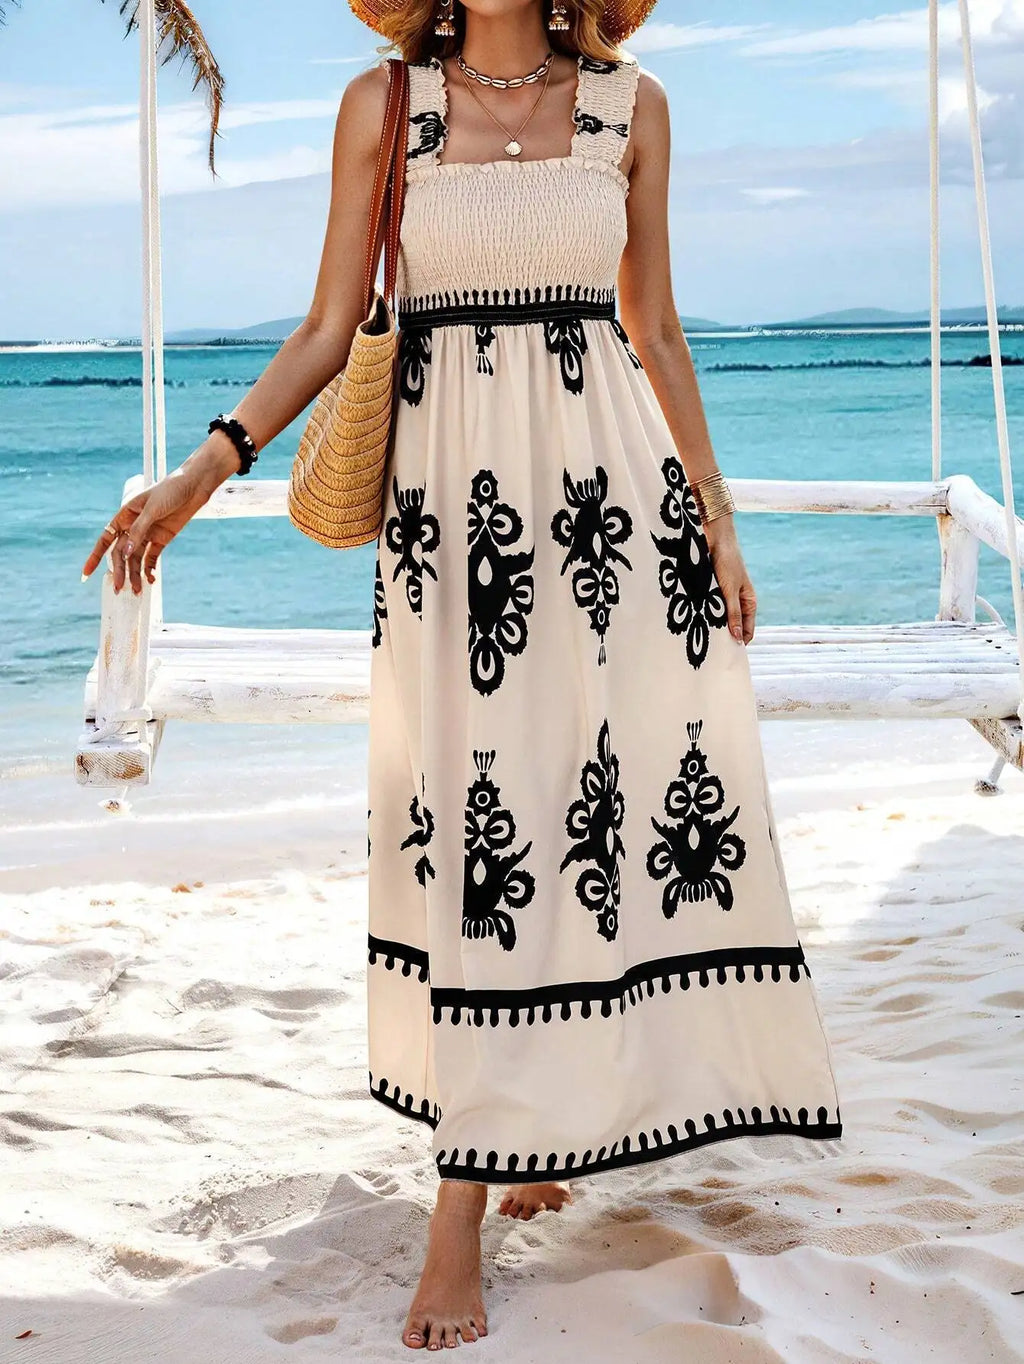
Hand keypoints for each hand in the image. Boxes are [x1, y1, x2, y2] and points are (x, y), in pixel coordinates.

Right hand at [81, 435, 239, 593]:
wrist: (194, 486)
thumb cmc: (171, 490)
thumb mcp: (152, 509)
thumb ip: (139, 531)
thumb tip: (125, 552)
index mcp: (125, 515)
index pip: (106, 539)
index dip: (95, 556)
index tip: (86, 573)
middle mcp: (133, 526)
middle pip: (121, 553)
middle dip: (119, 571)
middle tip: (119, 588)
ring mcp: (148, 534)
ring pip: (136, 559)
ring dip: (135, 574)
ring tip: (136, 590)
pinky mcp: (162, 539)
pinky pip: (152, 558)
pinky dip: (150, 569)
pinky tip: (151, 580)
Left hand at [703, 514, 756, 644]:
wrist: (714, 537)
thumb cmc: (727, 561)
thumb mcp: (730, 589)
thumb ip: (733, 613)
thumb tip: (738, 638)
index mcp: (748, 602)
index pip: (747, 632)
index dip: (738, 644)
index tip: (725, 657)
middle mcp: (737, 602)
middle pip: (732, 627)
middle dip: (723, 638)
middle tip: (709, 652)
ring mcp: (724, 597)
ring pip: (718, 619)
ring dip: (710, 626)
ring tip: (699, 638)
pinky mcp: (710, 591)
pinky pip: (707, 608)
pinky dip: (702, 614)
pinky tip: (692, 622)